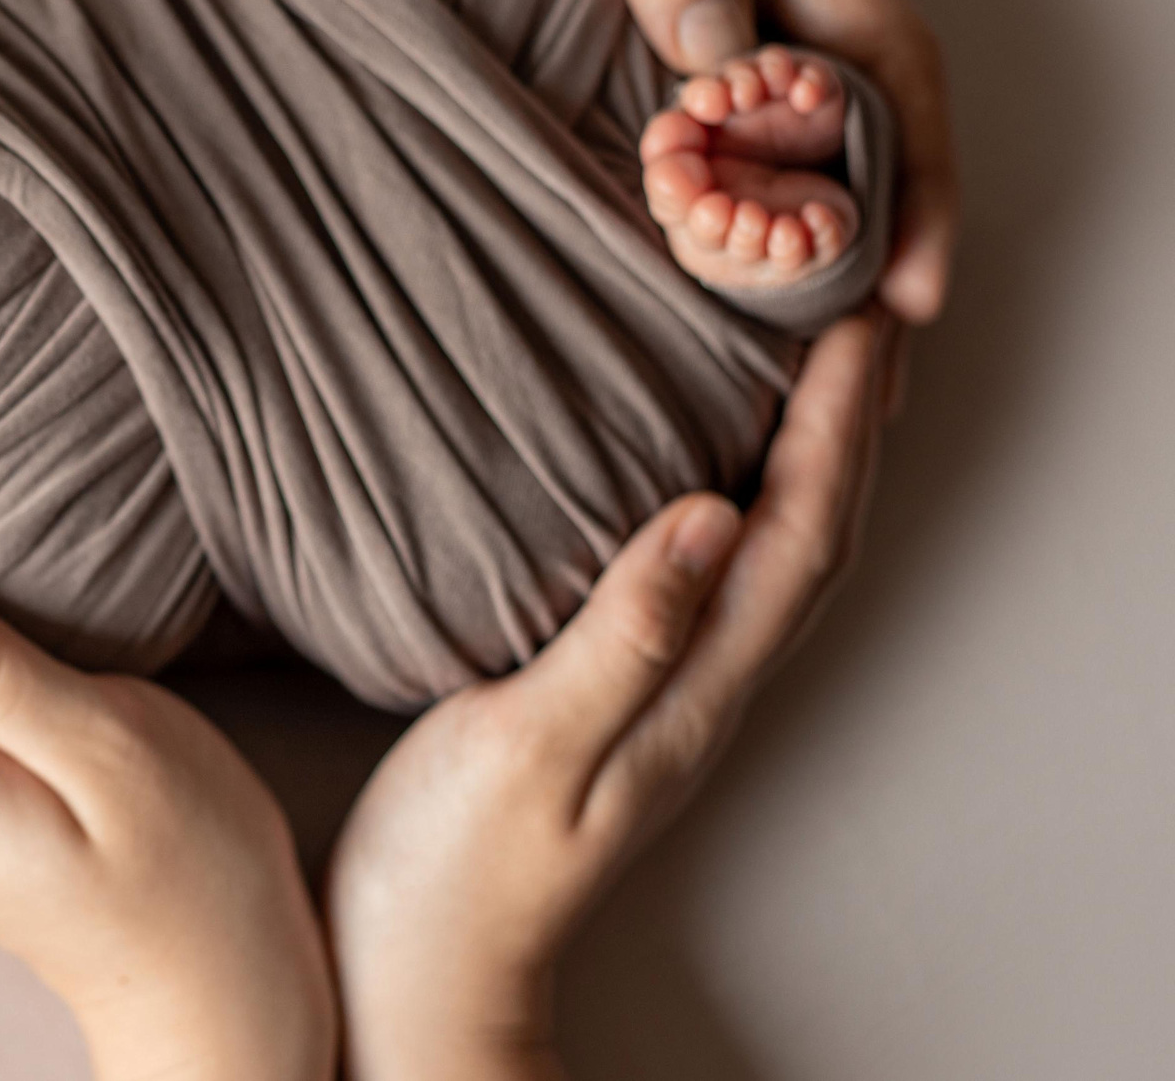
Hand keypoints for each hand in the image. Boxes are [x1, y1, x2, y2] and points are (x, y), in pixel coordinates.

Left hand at [321, 0, 956, 323]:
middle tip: (843, 359)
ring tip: (755, 336)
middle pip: (839, 111)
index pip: (881, 63)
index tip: (911, 294)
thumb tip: (725, 58)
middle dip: (862, 229)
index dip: (916, 176)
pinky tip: (641, 245)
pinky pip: (665, 105)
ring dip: (775, 218)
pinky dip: (685, 182)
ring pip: (756, 118)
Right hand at [325, 309, 898, 1077]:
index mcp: (691, 692)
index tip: (854, 320)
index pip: (800, 536)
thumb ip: (622, 637)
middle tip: (860, 308)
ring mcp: (661, 693)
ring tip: (801, 361)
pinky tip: (693, 464)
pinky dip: (728, 494)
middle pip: (809, 535)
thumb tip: (710, 515)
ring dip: (801, 450)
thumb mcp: (527, 746)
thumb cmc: (458, 875)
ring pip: (764, 551)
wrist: (422, 974)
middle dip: (847, 421)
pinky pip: (703, 570)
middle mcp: (698, 688)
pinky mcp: (613, 692)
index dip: (835, 425)